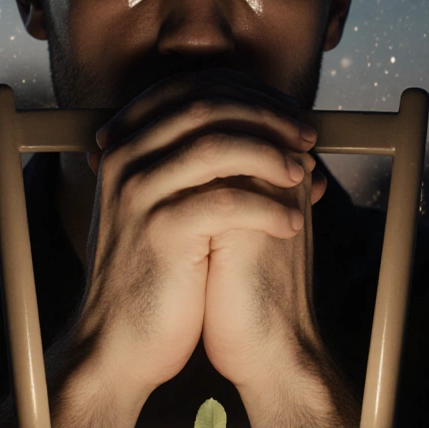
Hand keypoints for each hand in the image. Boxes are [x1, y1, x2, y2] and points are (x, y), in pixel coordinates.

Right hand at [69, 69, 323, 427]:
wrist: (121, 340)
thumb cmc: (159, 271)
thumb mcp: (174, 204)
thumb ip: (206, 163)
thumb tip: (282, 131)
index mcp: (128, 142)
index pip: (194, 88)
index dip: (251, 93)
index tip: (291, 113)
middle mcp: (126, 157)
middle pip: (208, 106)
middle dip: (269, 116)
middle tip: (307, 137)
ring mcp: (138, 192)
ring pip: (218, 145)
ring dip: (272, 155)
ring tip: (302, 176)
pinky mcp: (160, 230)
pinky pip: (227, 203)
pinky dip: (268, 209)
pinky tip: (291, 225)